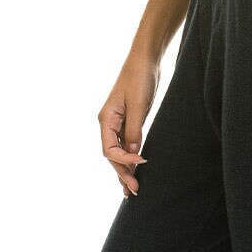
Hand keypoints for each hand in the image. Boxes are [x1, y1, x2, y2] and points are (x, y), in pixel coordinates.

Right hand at [98, 52, 159, 197]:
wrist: (145, 60)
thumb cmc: (139, 78)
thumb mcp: (139, 105)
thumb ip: (135, 130)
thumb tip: (133, 154)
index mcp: (106, 119)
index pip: (109, 150)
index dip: (124, 161)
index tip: (142, 162)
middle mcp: (108, 123)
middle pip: (112, 156)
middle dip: (122, 173)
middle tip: (135, 190)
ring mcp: (116, 123)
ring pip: (117, 153)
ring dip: (124, 170)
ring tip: (131, 190)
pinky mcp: (127, 121)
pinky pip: (124, 145)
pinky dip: (129, 159)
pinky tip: (134, 170)